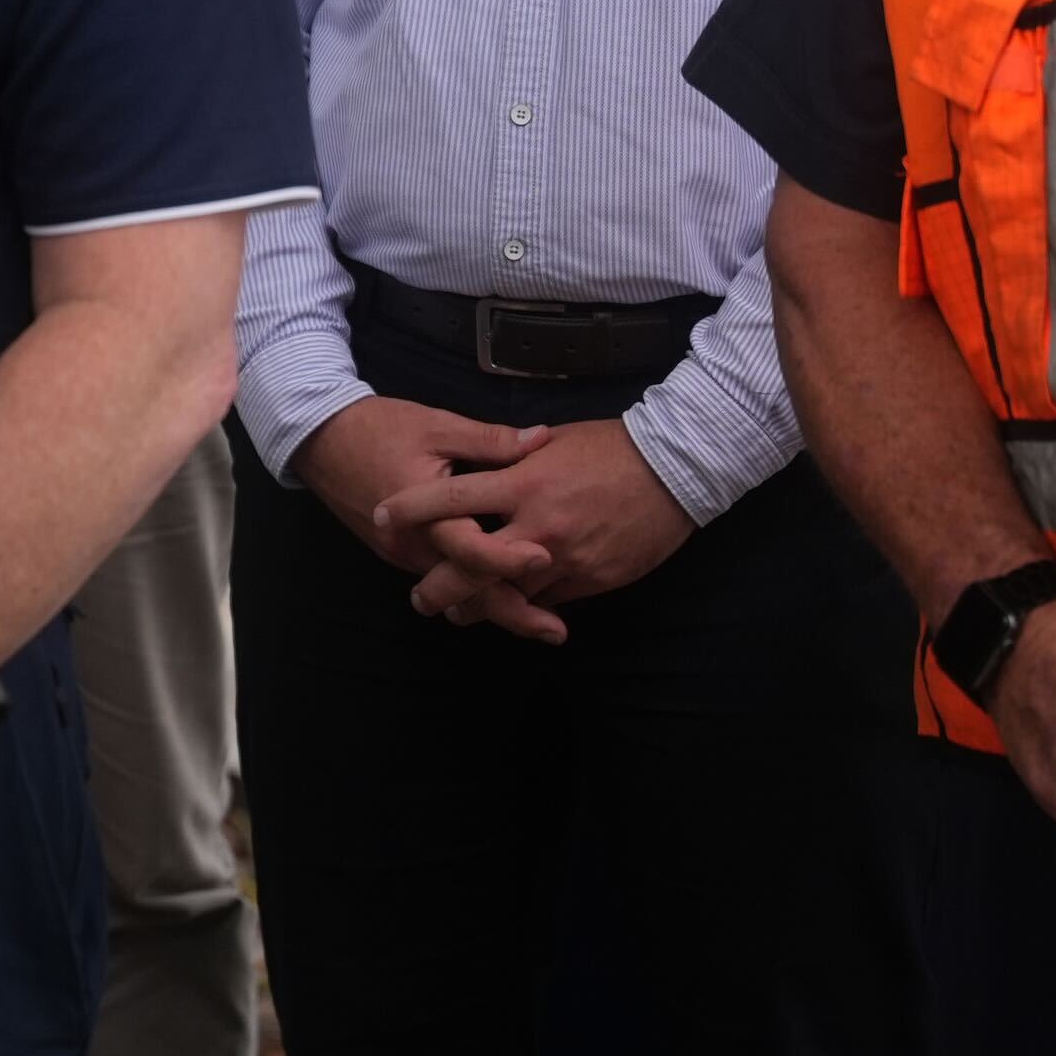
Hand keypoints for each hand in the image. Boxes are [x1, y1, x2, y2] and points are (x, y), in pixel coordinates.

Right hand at [295, 395, 563, 638]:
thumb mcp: (437, 425)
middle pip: (467, 590)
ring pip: (456, 590)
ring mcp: (404, 554)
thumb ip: (489, 440)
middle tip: (557, 632)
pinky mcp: (400, 553)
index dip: (509, 557)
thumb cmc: (379, 427)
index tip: (547, 559)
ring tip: (541, 621)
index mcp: (425, 515)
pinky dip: (473, 589)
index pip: (470, 548)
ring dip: (496, 605)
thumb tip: (541, 438)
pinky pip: (442, 577)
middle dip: (513, 613)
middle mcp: (413, 546)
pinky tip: (502, 591)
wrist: (319, 437)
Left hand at [378, 415, 698, 633]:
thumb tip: (483, 462)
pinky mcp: (591, 579)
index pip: (451, 498)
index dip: (410, 510)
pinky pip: (548, 602)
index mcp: (522, 482)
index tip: (381, 516)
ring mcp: (565, 558)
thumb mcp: (553, 441)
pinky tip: (511, 609)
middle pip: (470, 566)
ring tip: (458, 614)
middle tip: (419, 598)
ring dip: (479, 608)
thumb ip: (513, 458)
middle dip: (438, 587)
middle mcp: (537, 525)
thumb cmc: (611, 445)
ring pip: (508, 596)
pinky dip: (526, 607)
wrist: (674, 470)